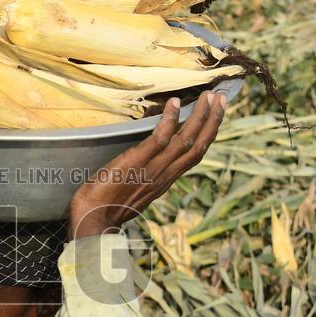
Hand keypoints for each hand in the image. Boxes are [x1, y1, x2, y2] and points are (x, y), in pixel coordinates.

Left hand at [68, 90, 226, 240]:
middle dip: (212, 121)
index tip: (216, 116)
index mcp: (165, 180)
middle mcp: (165, 174)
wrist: (94, 220)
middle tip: (221, 98)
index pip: (194, 155)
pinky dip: (170, 120)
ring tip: (208, 96)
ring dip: (199, 116)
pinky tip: (175, 103)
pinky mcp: (136, 162)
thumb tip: (145, 164)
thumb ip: (145, 177)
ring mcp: (152, 168)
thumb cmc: (107, 206)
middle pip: (198, 146)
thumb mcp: (134, 191)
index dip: (207, 135)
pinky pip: (159, 139)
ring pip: (185, 140)